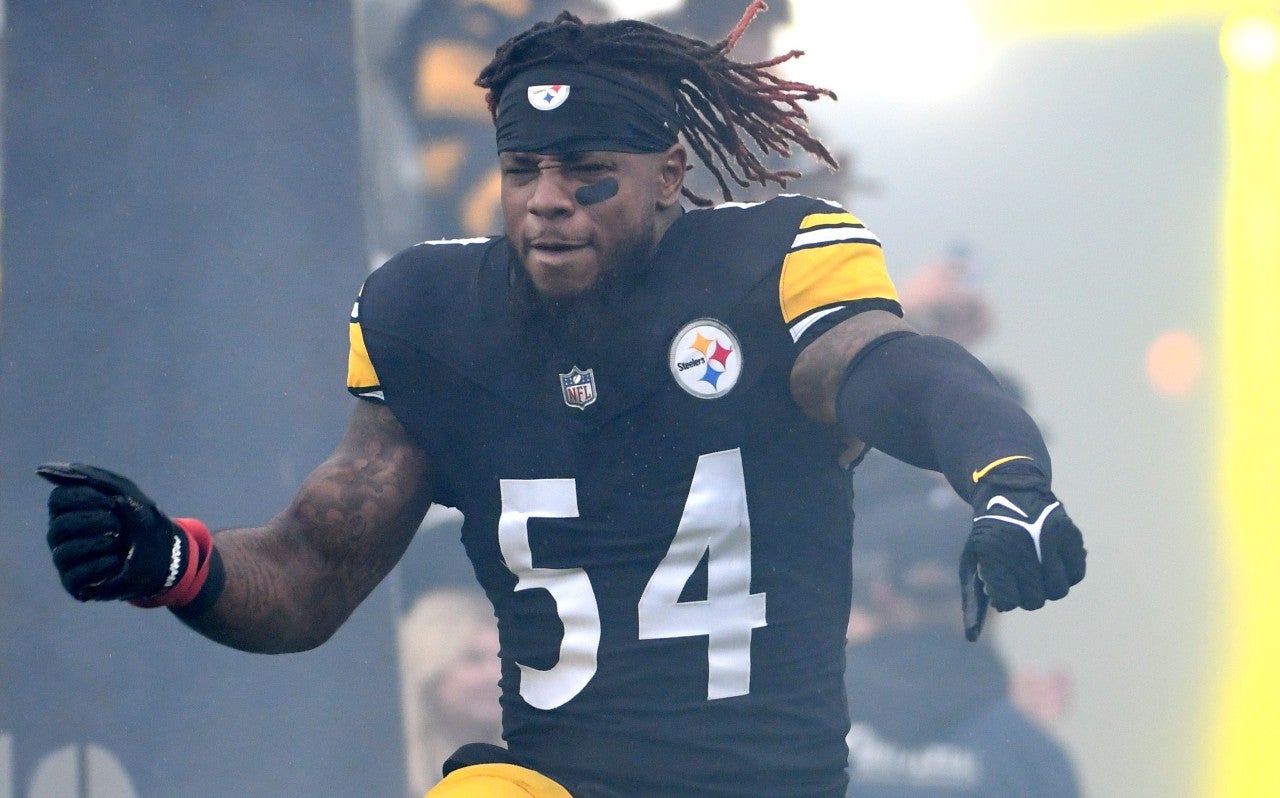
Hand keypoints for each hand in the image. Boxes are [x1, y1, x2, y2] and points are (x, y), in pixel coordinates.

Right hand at [37, 462, 186, 601]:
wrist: (165, 554)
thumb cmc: (141, 519)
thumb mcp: (123, 491)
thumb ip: (89, 477)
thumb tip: (42, 470)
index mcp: (68, 511)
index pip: (58, 499)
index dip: (84, 499)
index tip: (112, 502)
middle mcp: (61, 535)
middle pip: (59, 525)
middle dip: (94, 523)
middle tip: (118, 525)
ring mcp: (66, 560)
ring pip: (63, 552)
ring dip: (97, 544)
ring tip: (118, 542)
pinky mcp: (74, 583)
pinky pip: (75, 576)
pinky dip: (100, 566)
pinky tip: (116, 562)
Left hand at [960, 468, 1085, 640]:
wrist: (1009, 491)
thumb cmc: (988, 536)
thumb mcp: (972, 562)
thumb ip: (973, 600)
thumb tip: (971, 638)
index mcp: (993, 554)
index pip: (1007, 602)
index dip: (1005, 599)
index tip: (1002, 587)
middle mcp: (1021, 547)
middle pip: (1034, 601)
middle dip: (1026, 596)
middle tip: (1021, 580)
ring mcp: (1047, 539)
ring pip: (1058, 591)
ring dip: (1048, 588)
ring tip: (1037, 572)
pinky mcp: (1068, 533)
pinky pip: (1076, 574)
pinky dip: (1067, 575)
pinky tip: (1054, 563)